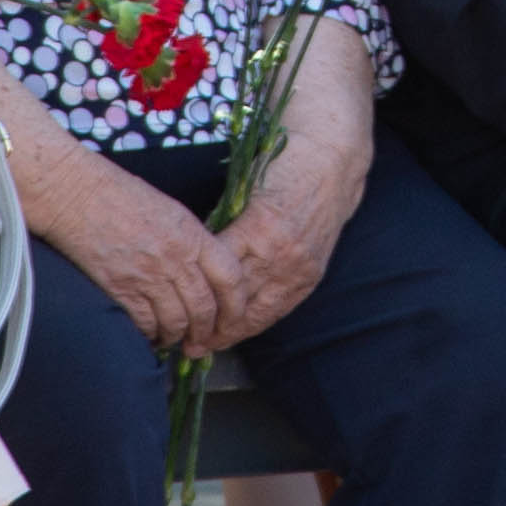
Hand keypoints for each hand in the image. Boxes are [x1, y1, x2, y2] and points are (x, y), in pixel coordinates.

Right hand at [35, 138, 249, 352]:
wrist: (77, 194)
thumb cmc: (121, 195)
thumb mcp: (169, 211)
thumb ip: (190, 242)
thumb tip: (203, 272)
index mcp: (191, 235)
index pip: (230, 277)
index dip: (236, 304)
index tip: (232, 316)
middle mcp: (174, 258)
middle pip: (204, 307)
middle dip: (207, 330)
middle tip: (203, 339)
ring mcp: (146, 276)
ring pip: (176, 321)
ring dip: (178, 335)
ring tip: (174, 337)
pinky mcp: (119, 289)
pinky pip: (145, 323)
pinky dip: (150, 334)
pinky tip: (149, 332)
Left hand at [202, 157, 351, 348]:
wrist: (330, 160)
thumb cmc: (281, 164)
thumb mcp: (242, 189)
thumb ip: (222, 226)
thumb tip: (191, 259)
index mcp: (258, 229)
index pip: (218, 276)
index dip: (196, 298)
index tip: (175, 309)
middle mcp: (280, 254)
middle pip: (237, 303)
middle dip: (209, 327)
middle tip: (184, 341)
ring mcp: (299, 267)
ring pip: (259, 314)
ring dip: (231, 333)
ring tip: (207, 346)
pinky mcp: (311, 274)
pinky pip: (280, 309)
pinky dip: (257, 323)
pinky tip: (238, 333)